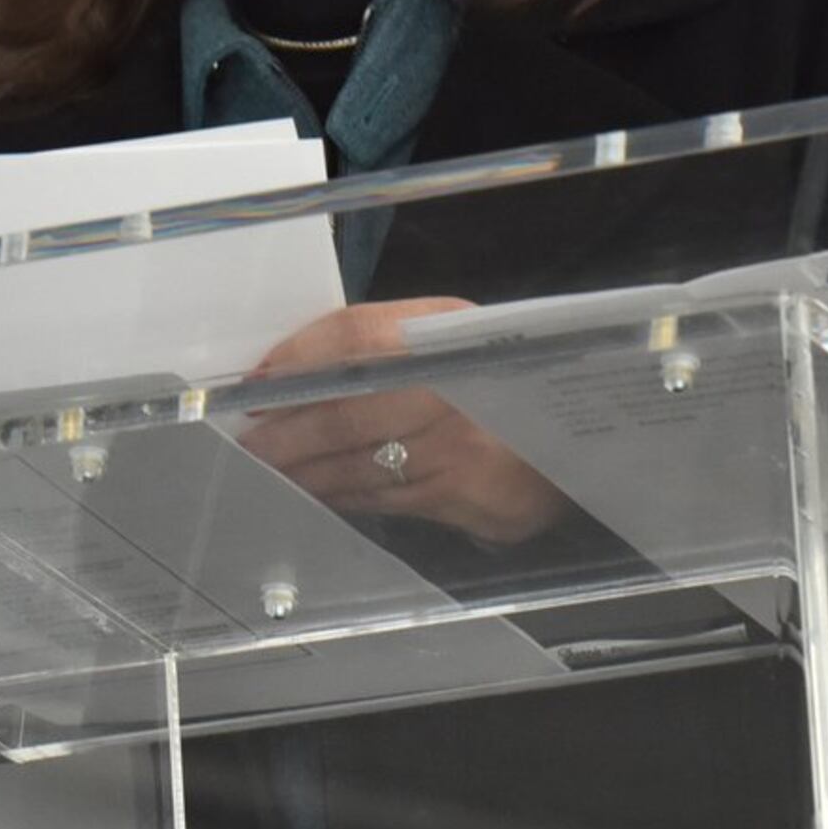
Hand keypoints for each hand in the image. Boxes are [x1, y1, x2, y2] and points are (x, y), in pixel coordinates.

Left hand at [238, 299, 570, 545]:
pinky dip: (339, 495)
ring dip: (303, 470)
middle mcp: (458, 385)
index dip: (299, 358)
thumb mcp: (460, 343)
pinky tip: (315, 490)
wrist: (578, 445)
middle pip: (347, 410)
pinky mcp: (461, 494)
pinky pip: (380, 497)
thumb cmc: (501, 388)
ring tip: (268, 469)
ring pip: (356, 463)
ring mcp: (460, 445)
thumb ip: (390, 348)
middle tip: (248, 442)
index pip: (358, 337)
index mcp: (453, 331)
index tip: (259, 382)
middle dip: (287, 431)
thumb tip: (294, 371)